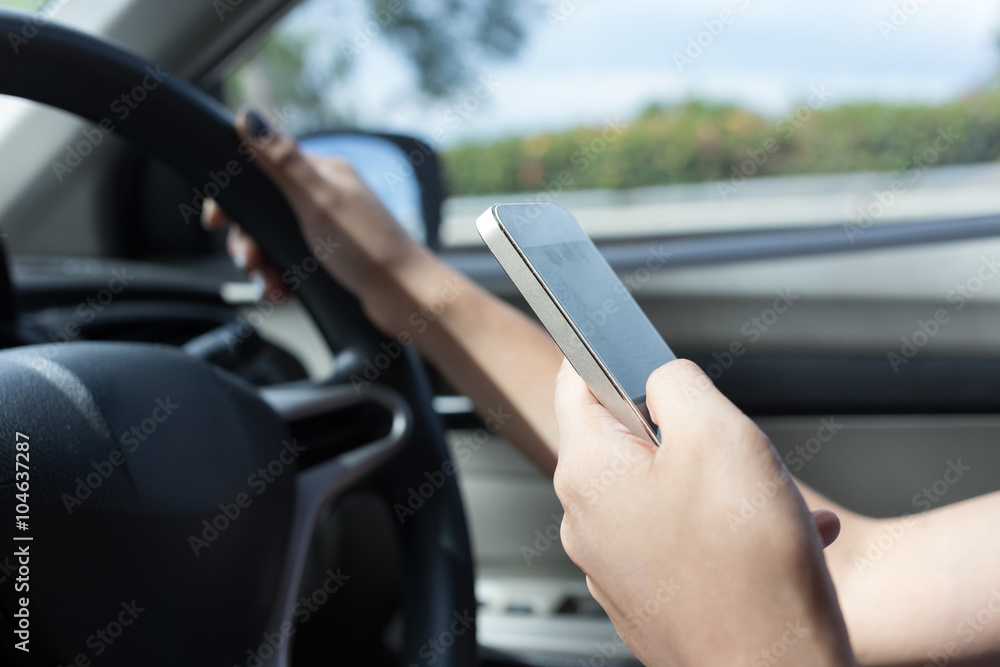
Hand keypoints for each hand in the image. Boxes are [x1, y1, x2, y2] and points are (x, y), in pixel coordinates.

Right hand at [202, 109, 430, 334]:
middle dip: (250, 240)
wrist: (406, 298)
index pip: (263, 169)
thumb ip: (281, 161)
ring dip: (264, 265)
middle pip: (265, 211)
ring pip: (276, 241)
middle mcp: (326, 196)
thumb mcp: (317, 200)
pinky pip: (293, 263)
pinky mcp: (333, 257)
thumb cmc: (369, 248)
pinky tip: (283, 291)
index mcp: (323, 173)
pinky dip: (282, 278)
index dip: (236, 195)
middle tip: (249, 261)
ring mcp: (330, 228)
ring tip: (269, 284)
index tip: (217, 220)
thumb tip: (249, 117)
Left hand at [553, 359, 855, 666]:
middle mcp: (587, 519)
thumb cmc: (746, 571)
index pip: (576, 381)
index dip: (607, 350)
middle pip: (626, 436)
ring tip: (766, 501)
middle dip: (683, 429)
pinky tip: (775, 537)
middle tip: (731, 445)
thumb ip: (678, 384)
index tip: (627, 339)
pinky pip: (679, 534)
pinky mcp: (646, 592)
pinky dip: (723, 526)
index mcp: (588, 471)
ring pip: (662, 487)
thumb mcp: (719, 434)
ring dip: (715, 481)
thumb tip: (662, 377)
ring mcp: (614, 561)